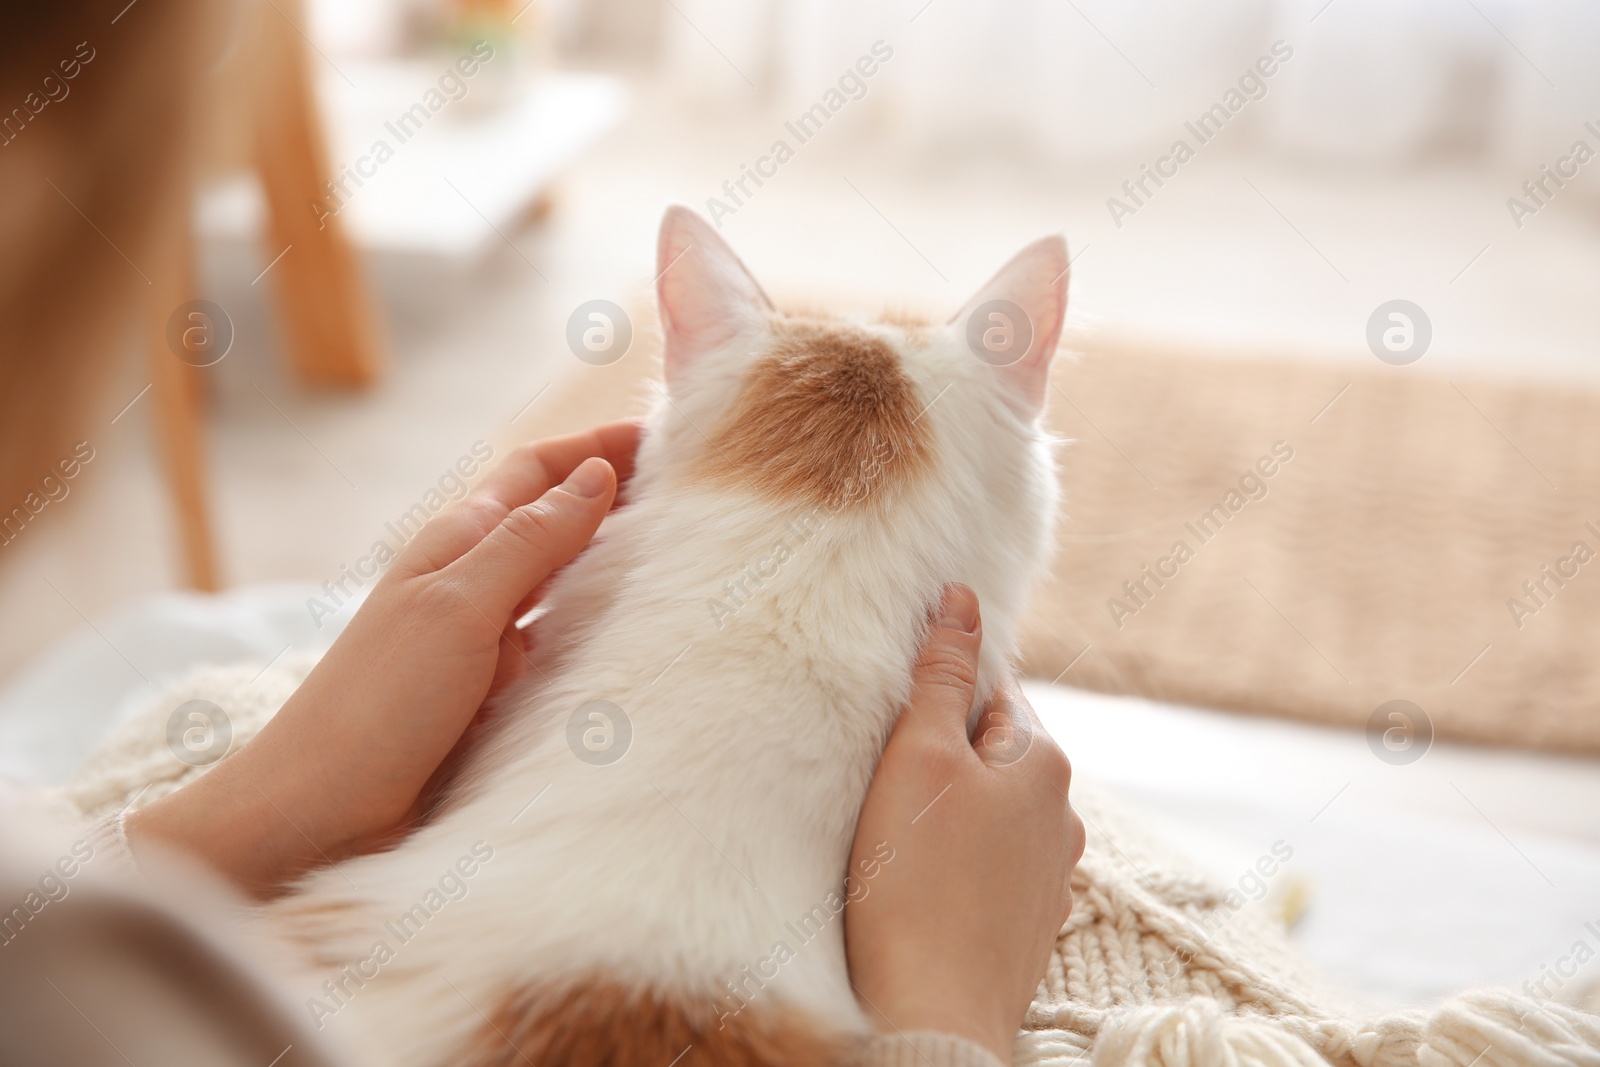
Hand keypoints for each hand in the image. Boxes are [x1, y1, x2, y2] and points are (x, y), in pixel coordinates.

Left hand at [126, 420, 641, 895]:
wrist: (320, 809)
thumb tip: (598, 474)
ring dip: (610, 560)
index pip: (538, 471)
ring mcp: (481, 638)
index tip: (668, 435)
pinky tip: (630, 633)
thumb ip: (531, 541)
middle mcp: (471, 580)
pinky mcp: (491, 693)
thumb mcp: (460, 607)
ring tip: (677, 552)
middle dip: (614, 496)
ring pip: (561, 581)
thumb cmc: (378, 702)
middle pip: (553, 519)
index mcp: (457, 542)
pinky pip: (557, 643)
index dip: (597, 447)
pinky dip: (595, 627)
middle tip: (689, 489)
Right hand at [844, 584, 1084, 1064]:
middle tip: (879, 783)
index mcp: (1044, 762)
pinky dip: (954, 864)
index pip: (990, 692)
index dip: (935, 698)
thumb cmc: (914, 884)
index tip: (891, 721)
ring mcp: (1049, 875)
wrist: (932, 1018)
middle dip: (940, 756)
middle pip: (990, 752)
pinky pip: (986, 866)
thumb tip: (961, 599)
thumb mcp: (918, 757)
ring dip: (946, 812)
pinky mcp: (1025, 924)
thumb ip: (941, 675)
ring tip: (893, 839)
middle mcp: (1062, 815)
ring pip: (988, 812)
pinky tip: (916, 886)